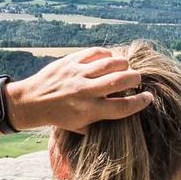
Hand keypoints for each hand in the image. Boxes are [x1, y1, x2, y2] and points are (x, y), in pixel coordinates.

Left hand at [8, 48, 153, 133]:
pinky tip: (109, 59)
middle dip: (135, 79)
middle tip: (137, 80)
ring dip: (123, 64)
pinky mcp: (70, 61)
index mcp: (89, 111)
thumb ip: (100, 123)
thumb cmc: (59, 117)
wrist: (31, 102)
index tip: (149, 98)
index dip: (141, 102)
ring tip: (124, 67)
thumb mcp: (79, 127)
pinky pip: (95, 53)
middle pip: (121, 81)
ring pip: (111, 62)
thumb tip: (123, 115)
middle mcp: (85, 92)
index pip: (123, 106)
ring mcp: (78, 74)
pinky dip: (107, 54)